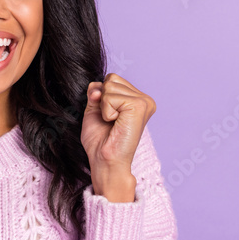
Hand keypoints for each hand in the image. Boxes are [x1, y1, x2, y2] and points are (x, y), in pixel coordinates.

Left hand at [81, 73, 155, 200]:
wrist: (105, 161)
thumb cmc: (101, 141)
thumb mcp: (94, 110)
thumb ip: (96, 92)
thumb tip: (98, 85)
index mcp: (137, 99)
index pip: (112, 78)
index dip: (101, 96)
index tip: (107, 117)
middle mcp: (145, 99)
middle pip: (111, 78)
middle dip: (102, 99)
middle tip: (110, 121)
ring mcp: (144, 101)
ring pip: (110, 85)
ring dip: (104, 106)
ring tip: (113, 123)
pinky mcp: (139, 106)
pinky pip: (110, 97)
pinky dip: (106, 111)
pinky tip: (115, 124)